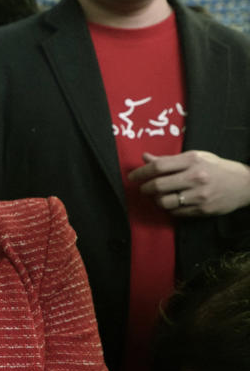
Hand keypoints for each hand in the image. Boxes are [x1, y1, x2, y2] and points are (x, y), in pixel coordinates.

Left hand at [128, 151, 249, 215]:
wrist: (244, 184)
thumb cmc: (215, 168)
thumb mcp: (195, 158)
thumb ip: (169, 160)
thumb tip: (145, 158)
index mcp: (192, 160)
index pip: (158, 166)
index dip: (140, 172)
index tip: (132, 177)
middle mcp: (196, 177)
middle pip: (158, 185)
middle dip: (145, 188)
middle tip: (144, 189)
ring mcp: (199, 195)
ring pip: (164, 202)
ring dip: (155, 201)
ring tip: (158, 197)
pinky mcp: (202, 209)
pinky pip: (175, 213)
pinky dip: (169, 209)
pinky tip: (172, 204)